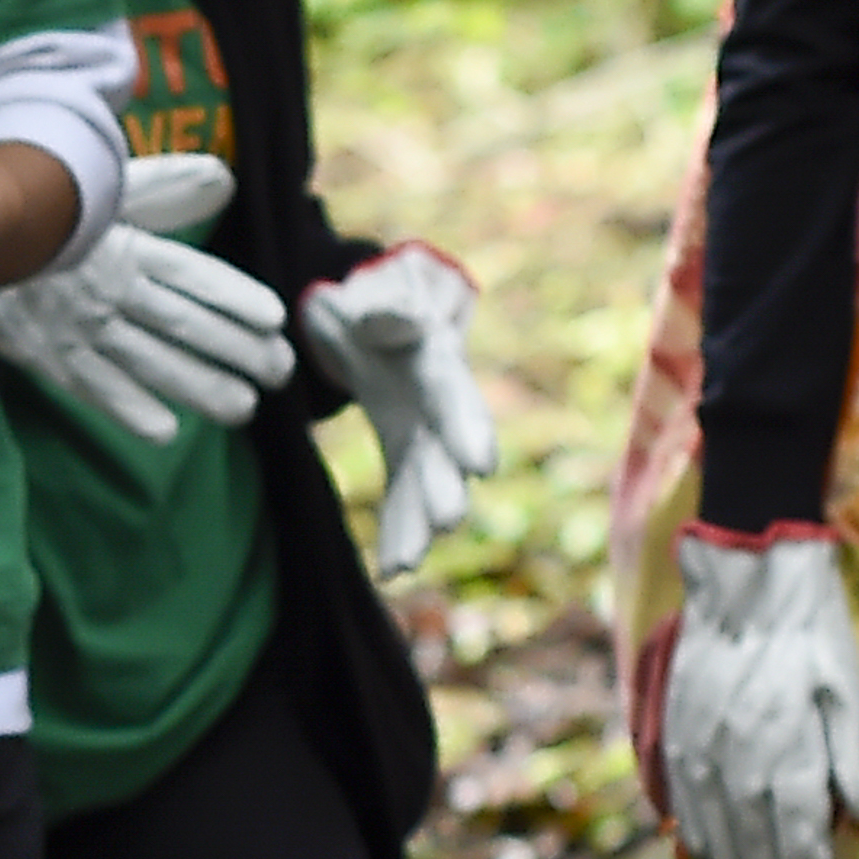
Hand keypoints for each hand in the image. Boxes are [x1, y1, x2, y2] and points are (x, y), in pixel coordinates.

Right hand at [0, 155, 294, 443]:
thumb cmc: (46, 212)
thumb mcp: (103, 190)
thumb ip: (164, 188)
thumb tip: (223, 179)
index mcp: (125, 244)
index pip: (192, 273)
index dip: (234, 296)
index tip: (274, 320)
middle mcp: (109, 286)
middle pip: (183, 322)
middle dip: (237, 350)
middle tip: (280, 372)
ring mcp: (78, 325)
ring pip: (149, 360)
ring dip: (199, 386)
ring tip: (243, 407)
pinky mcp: (47, 355)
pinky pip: (93, 387)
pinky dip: (128, 408)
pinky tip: (165, 431)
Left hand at [297, 243, 497, 572]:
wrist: (379, 308)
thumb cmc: (380, 292)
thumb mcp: (379, 288)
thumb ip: (384, 303)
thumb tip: (391, 324)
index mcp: (436, 356)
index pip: (454, 393)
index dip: (466, 427)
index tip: (479, 464)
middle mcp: (440, 402)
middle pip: (447, 447)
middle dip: (447, 484)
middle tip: (447, 520)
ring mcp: (426, 431)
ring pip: (427, 481)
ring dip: (418, 522)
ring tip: (405, 563)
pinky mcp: (405, 451)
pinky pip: (403, 494)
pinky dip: (398, 530)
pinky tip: (391, 570)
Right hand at [662, 524, 858, 858]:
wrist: (747, 584)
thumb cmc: (811, 635)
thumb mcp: (850, 694)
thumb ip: (852, 763)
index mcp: (792, 759)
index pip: (799, 846)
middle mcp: (743, 768)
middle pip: (755, 854)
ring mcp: (703, 757)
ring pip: (715, 839)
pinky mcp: (678, 740)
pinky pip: (684, 808)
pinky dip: (698, 840)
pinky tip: (709, 856)